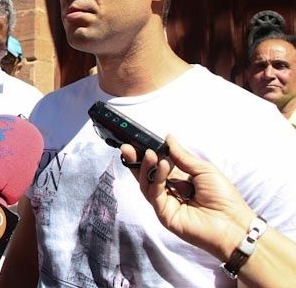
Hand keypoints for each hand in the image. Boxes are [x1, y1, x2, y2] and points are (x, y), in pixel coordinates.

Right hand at [120, 134, 254, 260]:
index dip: (147, 155)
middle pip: (146, 175)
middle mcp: (169, 192)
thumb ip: (182, 156)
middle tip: (128, 147)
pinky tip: (163, 165)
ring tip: (149, 153)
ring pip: (146, 184)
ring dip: (146, 167)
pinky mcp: (164, 214)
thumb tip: (168, 138)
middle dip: (136, 161)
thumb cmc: (224, 197)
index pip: (157, 166)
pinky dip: (157, 178)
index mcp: (178, 181)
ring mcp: (165, 204)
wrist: (234, 223)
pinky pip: (155, 194)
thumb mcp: (203, 170)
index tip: (137, 141)